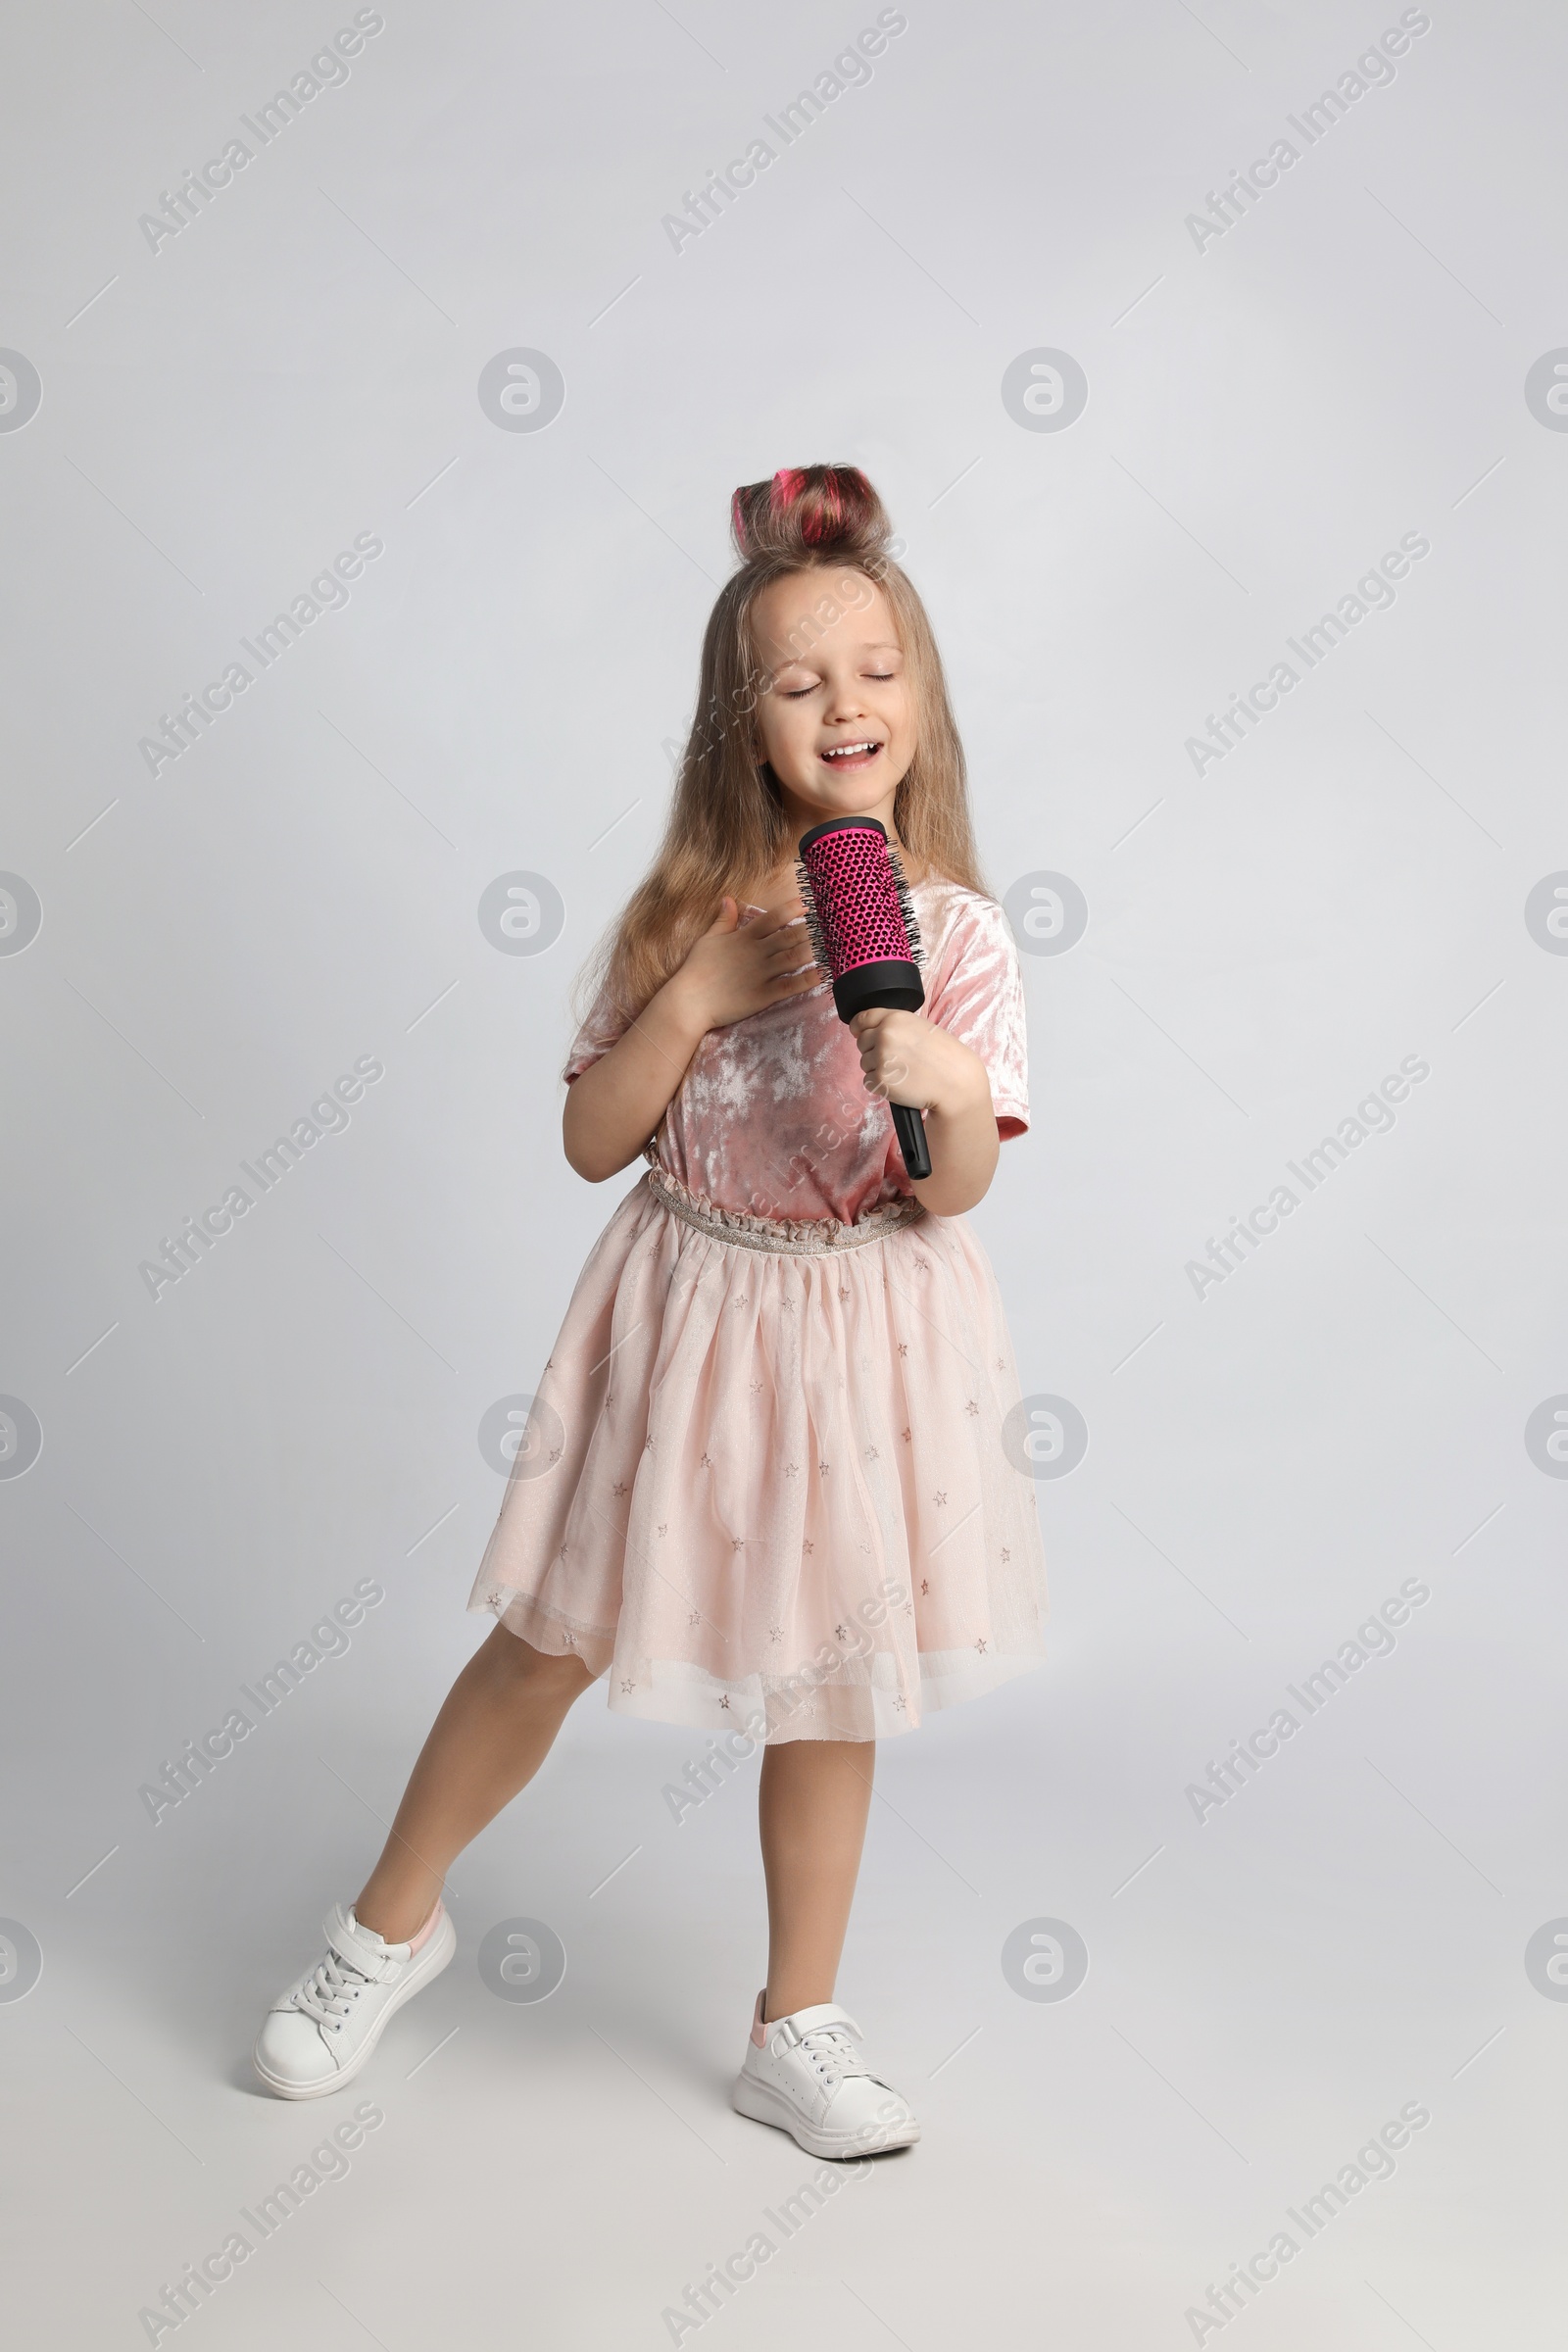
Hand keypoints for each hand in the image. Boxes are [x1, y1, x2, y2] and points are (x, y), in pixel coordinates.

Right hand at [669, 895, 823, 1033]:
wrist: (689, 1001)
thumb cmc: (696, 969)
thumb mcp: (708, 939)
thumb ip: (723, 919)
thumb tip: (728, 899)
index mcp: (744, 937)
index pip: (775, 917)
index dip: (795, 907)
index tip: (811, 901)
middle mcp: (756, 952)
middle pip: (791, 935)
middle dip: (813, 928)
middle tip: (833, 922)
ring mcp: (761, 973)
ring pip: (795, 958)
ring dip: (816, 950)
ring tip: (835, 943)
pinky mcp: (763, 995)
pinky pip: (791, 985)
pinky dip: (809, 979)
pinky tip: (825, 973)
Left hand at [848, 1007, 988, 1116]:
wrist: (955, 1082)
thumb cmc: (944, 1056)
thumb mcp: (921, 1027)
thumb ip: (895, 1026)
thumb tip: (869, 1030)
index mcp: (895, 1018)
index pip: (862, 1018)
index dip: (858, 1027)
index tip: (858, 1032)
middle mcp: (885, 1035)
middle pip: (861, 1042)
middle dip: (873, 1050)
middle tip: (896, 1059)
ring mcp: (881, 1058)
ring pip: (864, 1063)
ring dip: (877, 1068)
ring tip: (902, 1071)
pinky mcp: (880, 1080)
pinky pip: (868, 1081)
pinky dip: (880, 1085)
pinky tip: (899, 1083)